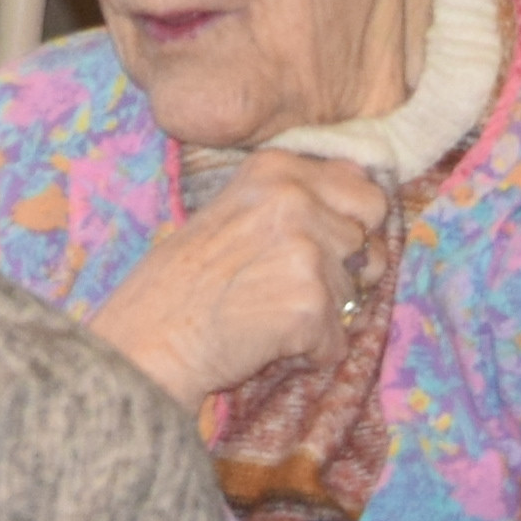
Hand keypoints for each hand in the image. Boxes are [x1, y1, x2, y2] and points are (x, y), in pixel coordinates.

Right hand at [84, 152, 386, 405]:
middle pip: (370, 242)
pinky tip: (269, 342)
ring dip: (324, 315)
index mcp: (277, 169)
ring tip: (269, 314)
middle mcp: (296, 199)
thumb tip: (363, 186)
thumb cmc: (185, 281)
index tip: (318, 247)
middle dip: (348, 271)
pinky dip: (312, 351)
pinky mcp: (311, 304)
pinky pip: (340, 339)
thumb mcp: (236, 210)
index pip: (364, 190)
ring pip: (357, 294)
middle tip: (294, 287)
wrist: (150, 337)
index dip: (350, 227)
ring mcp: (307, 250)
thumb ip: (295, 195)